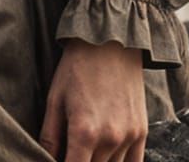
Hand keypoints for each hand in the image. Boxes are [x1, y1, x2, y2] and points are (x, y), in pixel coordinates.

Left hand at [38, 38, 148, 161]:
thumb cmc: (77, 67)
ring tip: (87, 149)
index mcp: (84, 131)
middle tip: (72, 150)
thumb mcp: (55, 99)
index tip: (60, 161)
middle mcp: (110, 138)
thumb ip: (50, 138)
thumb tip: (47, 160)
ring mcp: (129, 137)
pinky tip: (106, 156)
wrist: (110, 39)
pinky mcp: (141, 132)